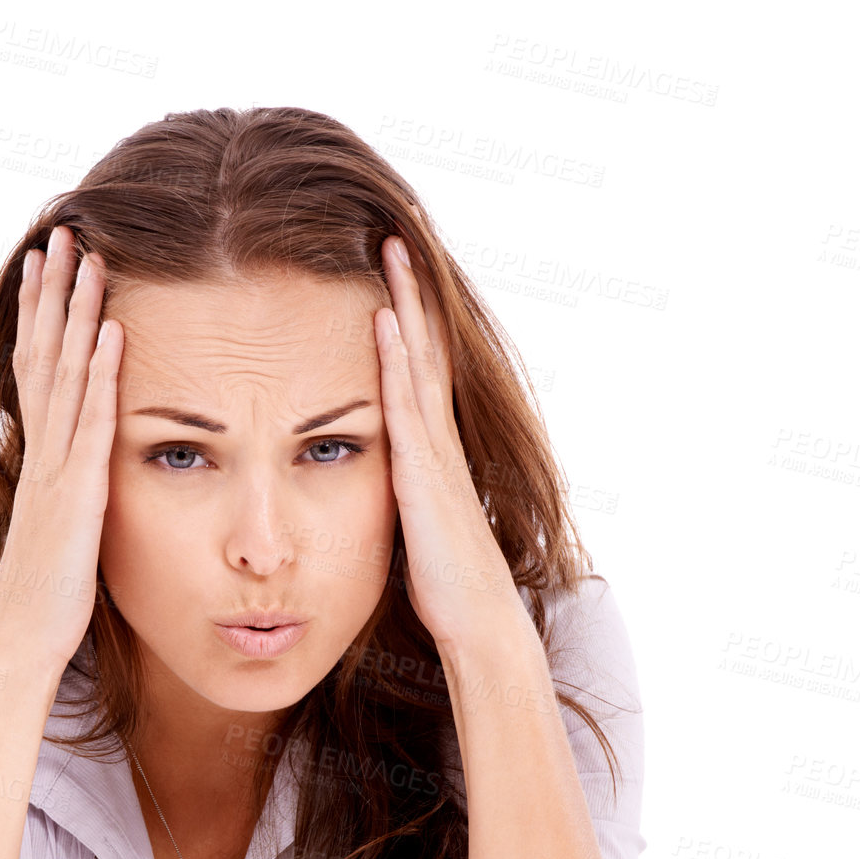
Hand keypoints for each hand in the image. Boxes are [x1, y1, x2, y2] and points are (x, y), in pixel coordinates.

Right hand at [0, 223, 122, 676]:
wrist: (24, 637)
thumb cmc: (46, 594)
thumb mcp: (61, 531)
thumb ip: (67, 493)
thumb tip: (81, 475)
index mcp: (41, 459)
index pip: (39, 371)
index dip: (43, 317)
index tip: (48, 268)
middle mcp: (42, 453)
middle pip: (44, 355)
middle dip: (54, 294)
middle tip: (61, 235)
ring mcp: (56, 469)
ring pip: (64, 375)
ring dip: (76, 315)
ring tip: (85, 259)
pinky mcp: (76, 494)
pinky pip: (90, 425)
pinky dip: (101, 377)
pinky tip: (114, 334)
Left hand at [375, 235, 527, 659]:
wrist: (478, 624)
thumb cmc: (449, 588)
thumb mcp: (419, 529)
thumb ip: (406, 496)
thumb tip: (389, 486)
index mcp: (437, 454)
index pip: (421, 373)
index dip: (411, 323)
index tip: (394, 277)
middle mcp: (441, 443)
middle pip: (425, 350)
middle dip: (410, 292)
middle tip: (393, 235)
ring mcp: (436, 454)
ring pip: (419, 363)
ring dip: (405, 305)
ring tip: (391, 251)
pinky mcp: (424, 475)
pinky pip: (406, 405)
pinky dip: (394, 361)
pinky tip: (381, 322)